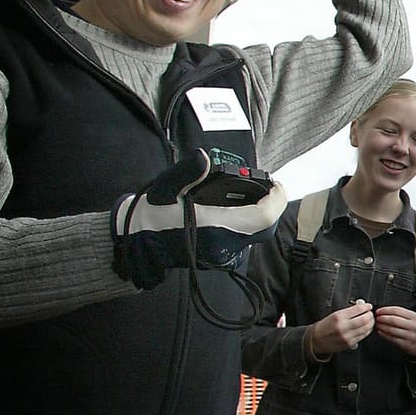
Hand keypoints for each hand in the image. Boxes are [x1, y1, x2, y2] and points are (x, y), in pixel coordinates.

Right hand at [111, 150, 285, 289]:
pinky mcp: (221, 257)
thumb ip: (188, 171)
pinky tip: (243, 208)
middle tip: (269, 187)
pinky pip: (247, 239)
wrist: (139, 242)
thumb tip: (204, 157)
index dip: (276, 198)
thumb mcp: (166, 187)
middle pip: (266, 226)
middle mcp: (225, 246)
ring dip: (262, 213)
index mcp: (216, 227)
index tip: (275, 183)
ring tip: (257, 194)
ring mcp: (224, 255)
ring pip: (258, 234)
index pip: (263, 216)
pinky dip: (251, 222)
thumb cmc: (153, 214)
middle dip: (273, 205)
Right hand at [308, 299, 374, 355]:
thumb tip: (362, 306)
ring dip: (371, 323)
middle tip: (370, 314)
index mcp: (339, 316)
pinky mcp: (349, 343)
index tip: (368, 306)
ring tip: (369, 320)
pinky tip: (366, 328)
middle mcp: (343, 326)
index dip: (366, 307)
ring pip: (366, 329)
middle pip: (364, 320)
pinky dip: (367, 331)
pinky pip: (363, 336)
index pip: (358, 309)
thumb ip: (349, 311)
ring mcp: (347, 336)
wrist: (316, 340)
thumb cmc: (326, 325)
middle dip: (370, 315)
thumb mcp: (335, 314)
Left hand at [374, 304, 415, 357]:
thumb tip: (383, 311)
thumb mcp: (412, 319)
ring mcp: (410, 336)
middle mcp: (413, 326)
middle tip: (376, 318)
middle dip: (382, 318)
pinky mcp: (406, 344)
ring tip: (377, 325)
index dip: (385, 310)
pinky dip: (384, 335)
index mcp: (414, 317)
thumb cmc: (415, 329)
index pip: (397, 310)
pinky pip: (392, 338)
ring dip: (382, 327)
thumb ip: (400, 314)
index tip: (378, 311)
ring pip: (392, 330)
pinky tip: (380, 332)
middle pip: (394, 320)